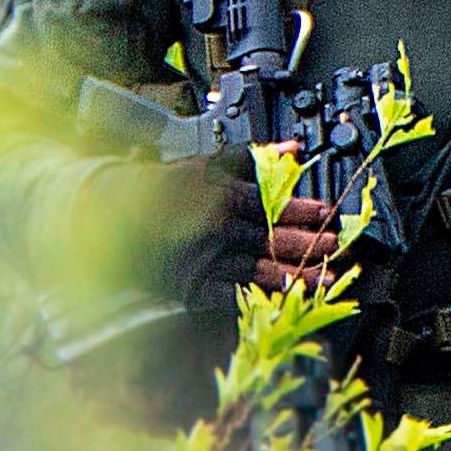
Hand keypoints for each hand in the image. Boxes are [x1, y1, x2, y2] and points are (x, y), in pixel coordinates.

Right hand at [163, 163, 348, 313]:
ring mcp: (207, 260)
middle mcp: (217, 229)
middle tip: (335, 246)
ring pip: (261, 269)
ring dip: (297, 275)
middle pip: (272, 238)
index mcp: (221, 196)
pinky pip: (235, 296)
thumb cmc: (164, 188)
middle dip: (309, 244)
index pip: (271, 204)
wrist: (115, 215)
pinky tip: (286, 300)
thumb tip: (292, 150)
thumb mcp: (207, 164)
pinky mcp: (195, 286)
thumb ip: (252, 159)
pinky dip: (262, 299)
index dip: (302, 211)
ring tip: (327, 278)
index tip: (327, 214)